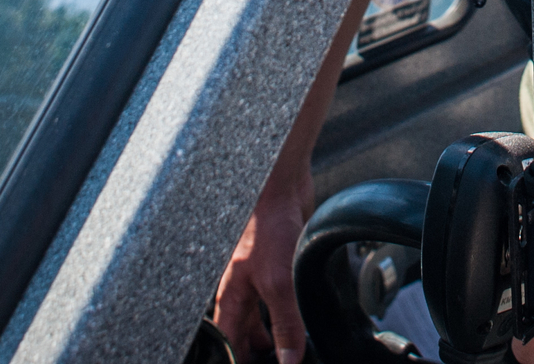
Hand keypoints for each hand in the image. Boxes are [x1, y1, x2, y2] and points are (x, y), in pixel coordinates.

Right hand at [214, 167, 316, 361]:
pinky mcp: (280, 264)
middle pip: (247, 332)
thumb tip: (289, 359)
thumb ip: (285, 323)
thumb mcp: (277, 283)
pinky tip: (305, 315)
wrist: (280, 187)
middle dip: (261, 351)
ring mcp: (261, 277)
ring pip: (265, 315)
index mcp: (232, 298)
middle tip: (279, 362)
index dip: (240, 359)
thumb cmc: (265, 225)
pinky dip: (291, 310)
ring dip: (277, 332)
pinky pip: (282, 297)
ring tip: (294, 348)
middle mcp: (243, 289)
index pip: (229, 343)